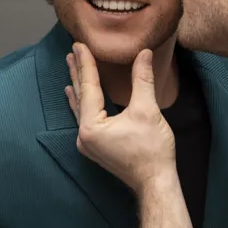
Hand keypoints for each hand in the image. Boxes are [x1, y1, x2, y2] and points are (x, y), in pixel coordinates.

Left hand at [65, 43, 176, 193]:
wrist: (155, 182)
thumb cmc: (152, 150)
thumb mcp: (147, 110)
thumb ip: (142, 80)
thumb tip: (143, 53)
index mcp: (91, 126)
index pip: (88, 87)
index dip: (86, 64)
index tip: (79, 45)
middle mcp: (84, 135)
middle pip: (81, 96)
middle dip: (77, 72)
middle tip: (71, 51)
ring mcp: (88, 143)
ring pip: (81, 107)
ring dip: (78, 86)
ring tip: (71, 69)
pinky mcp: (96, 147)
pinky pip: (84, 118)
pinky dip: (82, 103)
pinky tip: (76, 97)